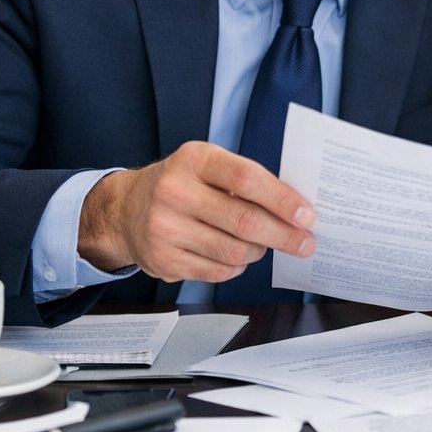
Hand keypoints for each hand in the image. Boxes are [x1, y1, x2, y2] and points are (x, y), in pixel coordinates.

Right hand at [78, 141, 315, 282]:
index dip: (282, 200)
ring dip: (258, 251)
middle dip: (284, 235)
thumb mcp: (208, 166)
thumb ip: (247, 181)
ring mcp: (164, 228)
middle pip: (244, 221)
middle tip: (305, 243)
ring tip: (262, 245)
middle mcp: (174, 191)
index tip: (306, 216)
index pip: (247, 179)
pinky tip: (236, 256)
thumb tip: (296, 210)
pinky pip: (217, 272)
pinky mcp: (162, 259)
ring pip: (234, 252)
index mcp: (194, 159)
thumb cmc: (183, 184)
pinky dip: (236, 267)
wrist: (125, 209)